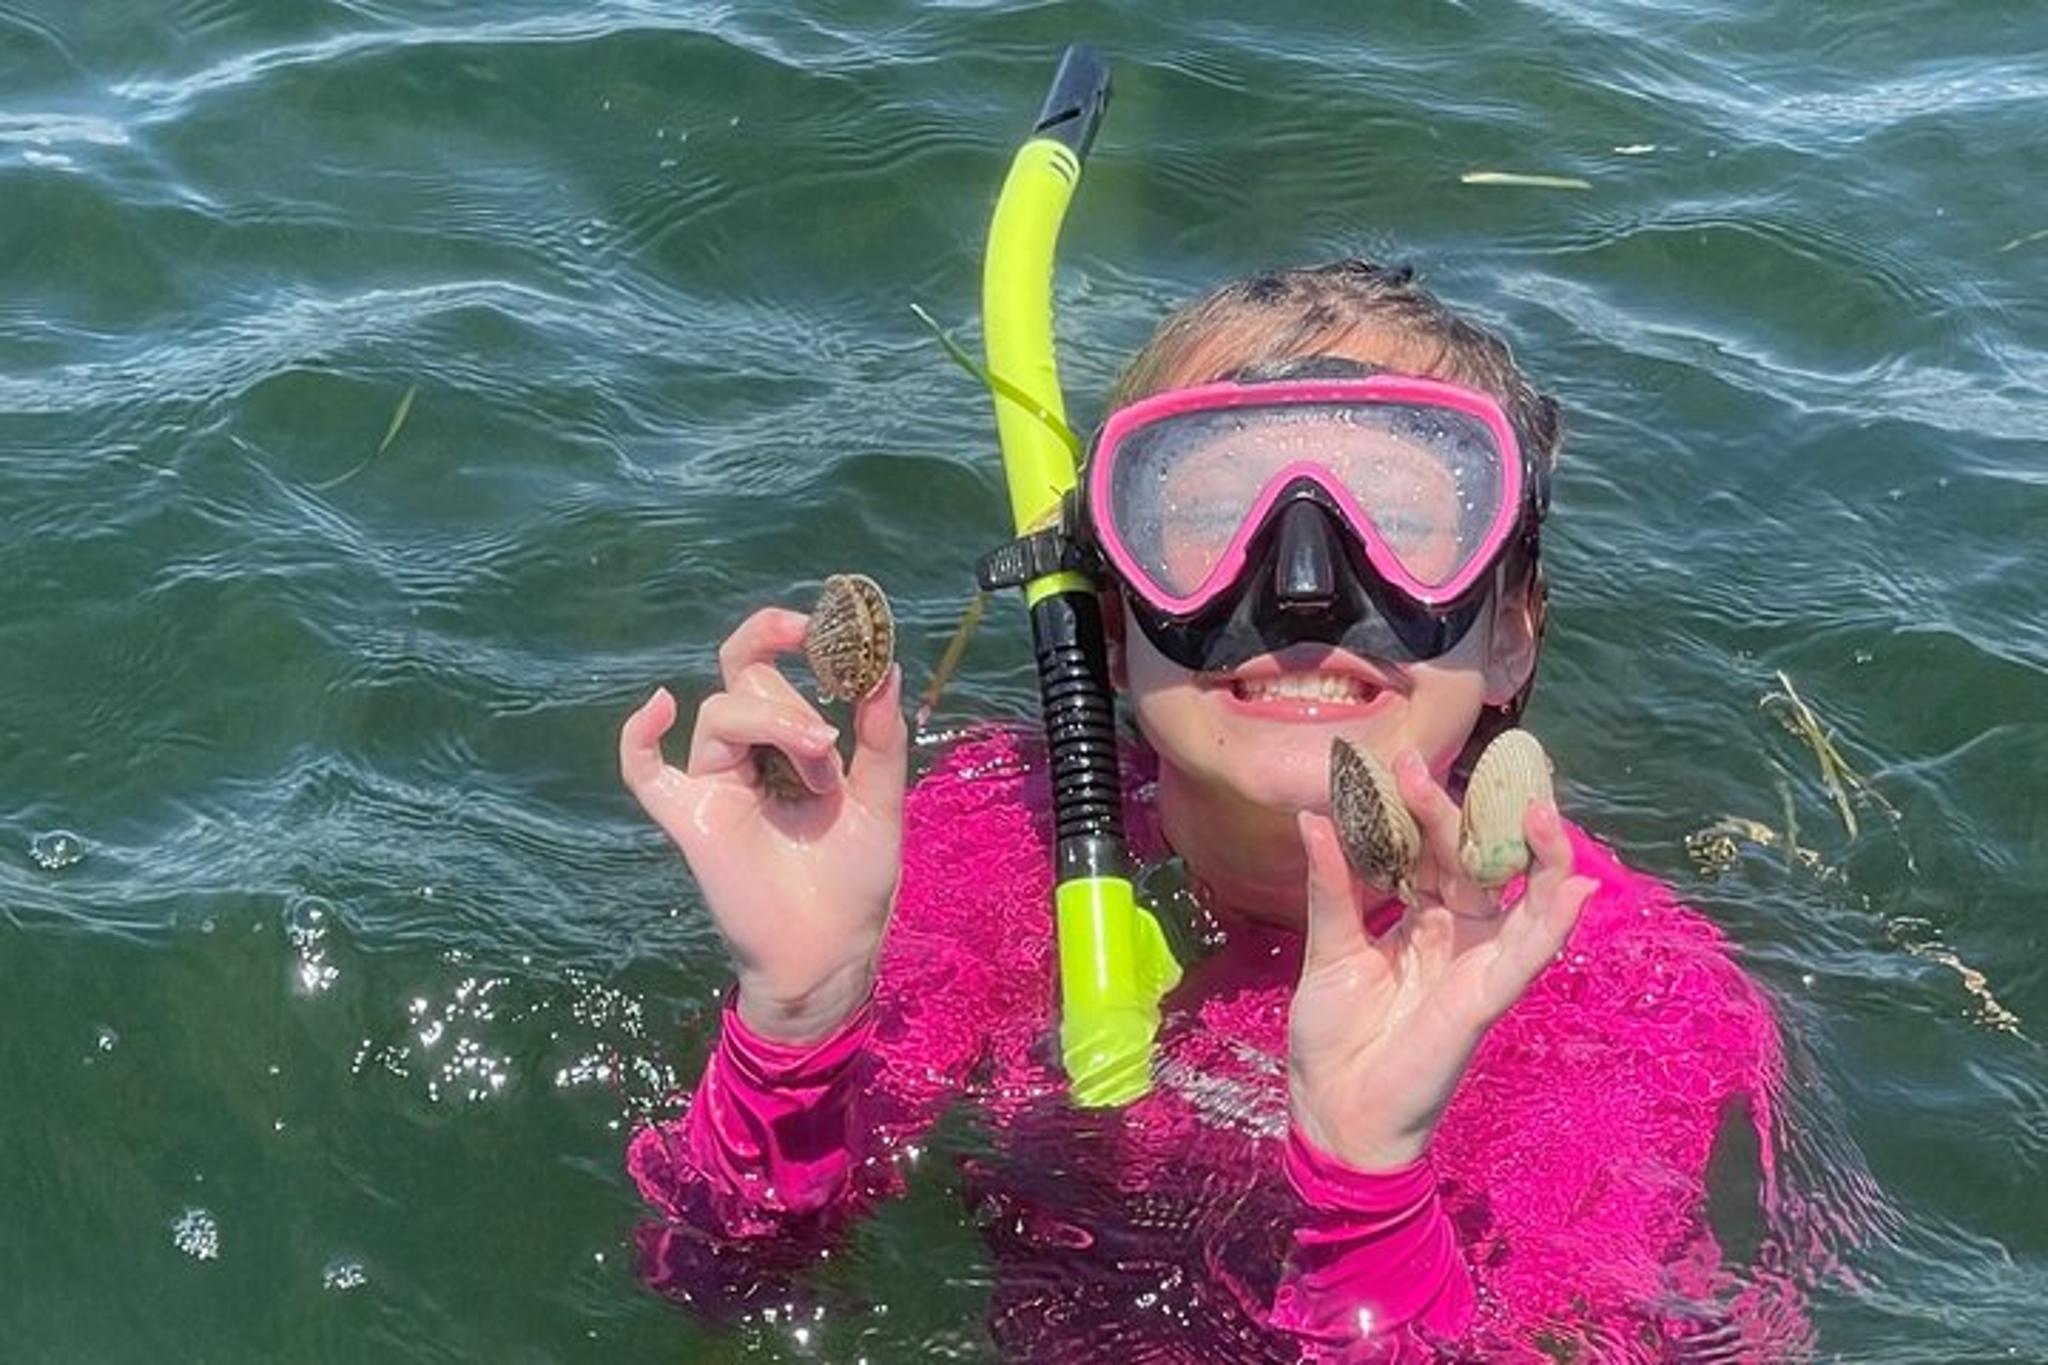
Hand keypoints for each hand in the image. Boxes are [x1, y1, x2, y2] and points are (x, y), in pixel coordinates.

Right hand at [619, 607, 907, 1043]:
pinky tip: (658, 706)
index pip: (768, 668)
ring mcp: (715, 785)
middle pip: (745, 683)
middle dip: (793, 702)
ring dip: (774, 725)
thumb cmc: (856, 881)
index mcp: (789, 744)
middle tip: (829, 744)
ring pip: (720, 714)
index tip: (817, 622)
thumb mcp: (881, 800)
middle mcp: (747, 756)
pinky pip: (644, 771)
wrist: (831, 953)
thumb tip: (887, 666)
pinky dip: (638, 735)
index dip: (779, 633)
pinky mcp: (691, 819)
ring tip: (821, 773)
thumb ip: (881, 736)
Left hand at [1287, 751, 1596, 1171]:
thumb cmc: (1334, 1037)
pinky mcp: (1486, 1000)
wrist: (1335, 1114)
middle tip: (1414, 767)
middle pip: (1470, 862)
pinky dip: (1554, 924)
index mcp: (1421, 919)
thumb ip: (1332, 887)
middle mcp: (1458, 933)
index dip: (1416, 810)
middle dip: (1451, 814)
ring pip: (1522, 900)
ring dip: (1536, 856)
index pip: (1427, 851)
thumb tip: (1314, 816)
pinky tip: (1575, 889)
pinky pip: (1529, 957)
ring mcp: (1477, 964)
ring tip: (1537, 809)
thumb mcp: (1328, 950)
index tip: (1392, 761)